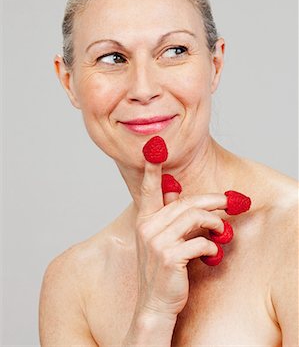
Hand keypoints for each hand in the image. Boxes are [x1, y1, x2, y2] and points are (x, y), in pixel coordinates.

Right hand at [134, 153, 227, 317]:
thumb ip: (166, 215)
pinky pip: (200, 242)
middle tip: (229, 200)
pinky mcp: (170, 257)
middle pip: (186, 203)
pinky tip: (211, 252)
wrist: (155, 303)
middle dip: (211, 200)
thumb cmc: (161, 270)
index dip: (153, 170)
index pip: (149, 190)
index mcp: (144, 220)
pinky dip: (211, 246)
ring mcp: (157, 242)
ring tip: (221, 230)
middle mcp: (148, 227)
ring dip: (214, 223)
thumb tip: (175, 191)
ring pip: (195, 218)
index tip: (154, 150)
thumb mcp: (158, 240)